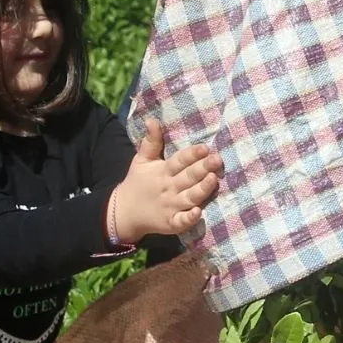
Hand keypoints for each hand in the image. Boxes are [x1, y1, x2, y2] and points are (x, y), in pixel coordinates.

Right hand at [109, 119, 222, 242]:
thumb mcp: (141, 160)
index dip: (191, 154)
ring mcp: (170, 206)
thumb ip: (151, 142)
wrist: (124, 212)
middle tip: (217, 159)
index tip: (204, 147)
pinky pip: (181, 221)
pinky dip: (189, 218)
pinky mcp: (171, 223)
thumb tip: (152, 120)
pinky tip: (199, 212)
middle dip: (202, 168)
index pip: (179, 161)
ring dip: (201, 189)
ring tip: (213, 179)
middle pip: (187, 177)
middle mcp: (169, 188)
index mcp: (163, 171)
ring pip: (189, 197)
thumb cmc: (139, 182)